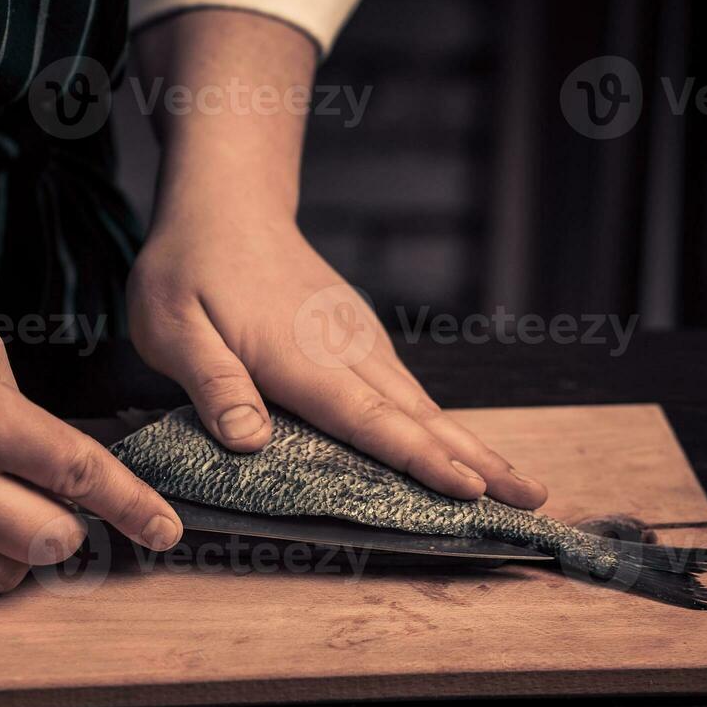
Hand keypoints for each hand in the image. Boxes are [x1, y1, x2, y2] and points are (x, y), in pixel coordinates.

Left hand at [128, 214, 547, 508]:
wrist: (224, 204)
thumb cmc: (188, 269)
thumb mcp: (172, 326)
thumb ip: (213, 382)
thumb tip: (250, 441)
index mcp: (299, 357)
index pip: (367, 417)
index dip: (418, 459)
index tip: (470, 490)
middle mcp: (343, 350)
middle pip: (418, 417)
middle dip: (478, 462)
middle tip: (535, 502)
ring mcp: (357, 341)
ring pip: (421, 404)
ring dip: (473, 445)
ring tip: (520, 487)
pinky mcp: (357, 338)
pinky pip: (406, 390)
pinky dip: (440, 424)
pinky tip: (460, 450)